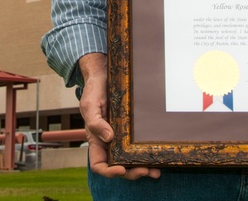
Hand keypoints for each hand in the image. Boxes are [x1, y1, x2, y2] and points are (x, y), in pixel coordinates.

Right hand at [78, 53, 159, 179]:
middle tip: (145, 171)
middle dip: (131, 173)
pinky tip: (158, 156)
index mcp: (96, 139)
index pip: (98, 164)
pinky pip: (139, 147)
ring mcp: (122, 137)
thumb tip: (108, 138)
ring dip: (143, 168)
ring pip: (131, 160)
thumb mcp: (90, 104)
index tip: (121, 169)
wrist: (105, 74)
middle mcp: (109, 141)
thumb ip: (95, 122)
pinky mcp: (132, 130)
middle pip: (118, 167)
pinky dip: (148, 155)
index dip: (109, 172)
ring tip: (156, 171)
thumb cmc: (94, 89)